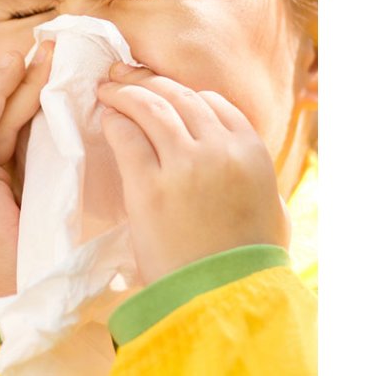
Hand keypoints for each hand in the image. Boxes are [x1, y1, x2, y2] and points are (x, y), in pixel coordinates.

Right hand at [0, 40, 54, 306]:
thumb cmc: (42, 261)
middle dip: (17, 82)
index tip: (49, 60)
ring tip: (15, 60)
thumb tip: (89, 130)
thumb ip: (54, 170)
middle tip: (42, 47)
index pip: (10, 125)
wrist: (20, 307)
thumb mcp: (51, 204)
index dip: (26, 92)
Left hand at [96, 62, 290, 284]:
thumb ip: (254, 178)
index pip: (212, 103)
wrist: (223, 299)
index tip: (162, 91)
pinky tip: (106, 118)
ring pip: (151, 107)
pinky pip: (127, 138)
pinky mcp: (149, 187)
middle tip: (122, 76)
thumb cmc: (248, 264)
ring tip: (107, 88)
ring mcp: (184, 165)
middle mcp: (220, 150)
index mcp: (252, 152)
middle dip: (147, 82)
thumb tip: (240, 162)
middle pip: (178, 97)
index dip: (182, 93)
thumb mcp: (270, 211)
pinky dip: (115, 121)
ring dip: (125, 92)